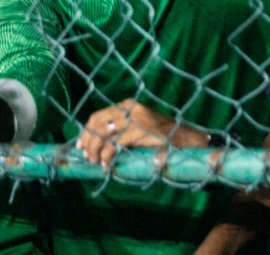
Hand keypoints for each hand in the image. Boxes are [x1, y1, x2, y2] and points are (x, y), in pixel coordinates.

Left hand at [76, 98, 211, 166]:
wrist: (189, 139)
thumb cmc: (164, 137)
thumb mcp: (139, 128)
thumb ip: (122, 130)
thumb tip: (99, 143)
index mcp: (128, 105)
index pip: (98, 116)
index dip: (86, 131)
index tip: (80, 145)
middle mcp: (130, 108)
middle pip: (97, 122)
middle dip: (88, 141)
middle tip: (86, 156)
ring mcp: (135, 119)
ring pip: (104, 132)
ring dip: (96, 149)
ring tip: (96, 161)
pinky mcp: (141, 131)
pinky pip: (116, 143)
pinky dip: (108, 154)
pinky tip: (107, 163)